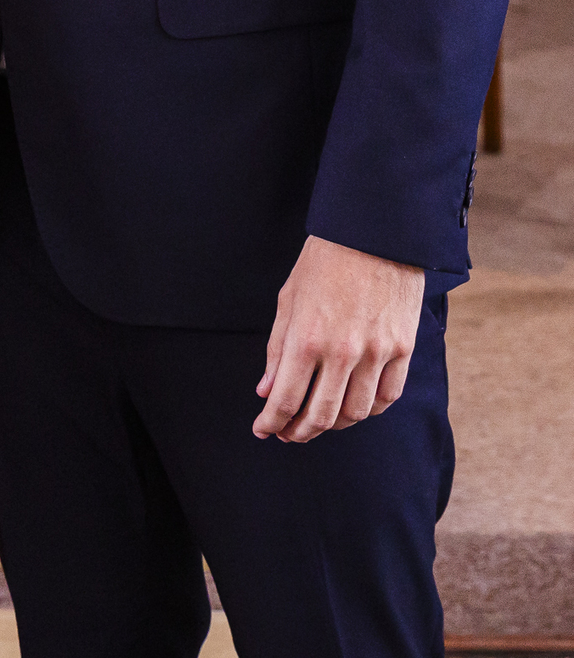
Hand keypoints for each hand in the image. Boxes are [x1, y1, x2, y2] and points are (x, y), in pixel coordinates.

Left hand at [253, 234, 423, 442]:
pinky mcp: (403, 349)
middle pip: (320, 415)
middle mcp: (342, 352)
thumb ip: (277, 349)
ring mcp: (377, 352)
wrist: (374, 232)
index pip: (286, 399)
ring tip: (319, 420)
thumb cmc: (325, 261)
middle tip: (288, 433)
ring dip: (334, 424)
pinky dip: (369, 410)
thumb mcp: (289, 298)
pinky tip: (354, 406)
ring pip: (355, 413)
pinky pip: (387, 397)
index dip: (271, 421)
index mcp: (307, 337)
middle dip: (299, 432)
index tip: (263, 429)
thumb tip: (266, 392)